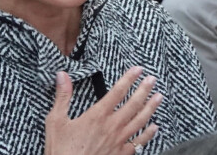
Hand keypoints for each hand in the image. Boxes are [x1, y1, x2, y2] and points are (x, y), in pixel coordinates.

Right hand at [44, 66, 162, 154]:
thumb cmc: (61, 151)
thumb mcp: (56, 121)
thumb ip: (63, 96)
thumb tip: (62, 75)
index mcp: (97, 116)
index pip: (118, 92)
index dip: (129, 78)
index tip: (138, 69)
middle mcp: (112, 126)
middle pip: (133, 104)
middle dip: (145, 89)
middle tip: (153, 79)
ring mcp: (118, 141)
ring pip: (140, 121)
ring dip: (151, 107)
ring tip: (159, 97)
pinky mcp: (121, 154)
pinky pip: (139, 143)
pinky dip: (149, 134)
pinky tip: (155, 127)